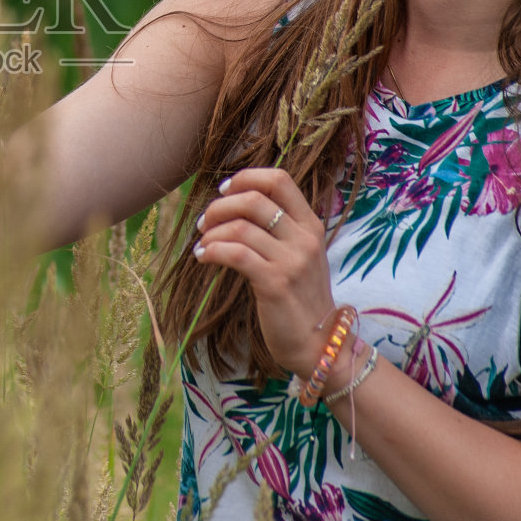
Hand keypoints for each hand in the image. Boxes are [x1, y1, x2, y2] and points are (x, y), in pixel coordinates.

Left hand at [193, 168, 337, 378]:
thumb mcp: (299, 255)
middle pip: (254, 199)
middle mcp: (304, 238)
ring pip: (240, 227)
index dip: (246, 177)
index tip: (225, 190)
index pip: (279, 179)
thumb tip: (235, 203)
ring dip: (211, 232)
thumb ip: (278, 228)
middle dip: (220, 206)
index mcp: (311, 224)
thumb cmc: (299, 297)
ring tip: (202, 244)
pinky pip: (235, 253)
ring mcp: (292, 261)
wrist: (318, 343)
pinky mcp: (275, 283)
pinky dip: (211, 250)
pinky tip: (203, 257)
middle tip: (204, 222)